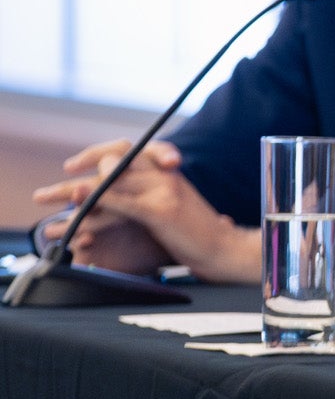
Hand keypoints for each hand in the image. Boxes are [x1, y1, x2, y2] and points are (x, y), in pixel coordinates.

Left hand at [36, 139, 259, 282]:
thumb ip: (143, 196)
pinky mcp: (162, 211)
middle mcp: (164, 174)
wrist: (227, 250)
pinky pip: (123, 201)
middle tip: (43, 195)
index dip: (94, 153)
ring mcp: (164, 190)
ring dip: (74, 195)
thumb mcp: (169, 207)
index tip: (71, 167)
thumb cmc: (198, 234)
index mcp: (165, 172)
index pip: (125, 148)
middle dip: (72, 178)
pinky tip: (79, 202)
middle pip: (110, 164)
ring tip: (49, 205)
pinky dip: (98, 199)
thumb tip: (110, 196)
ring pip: (110, 182)